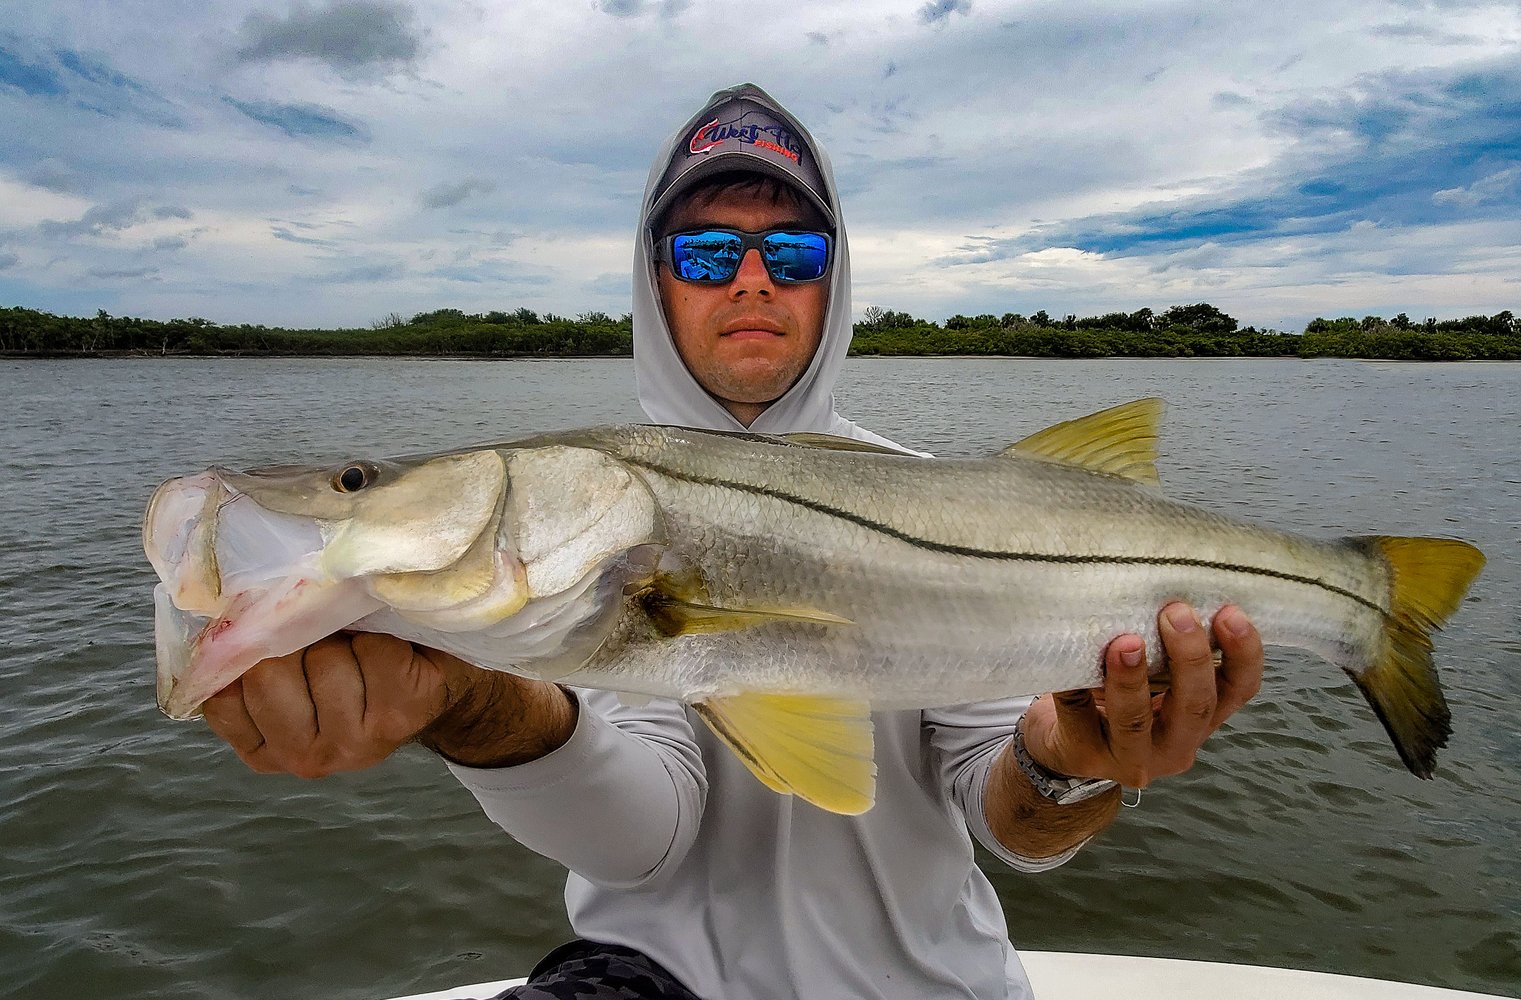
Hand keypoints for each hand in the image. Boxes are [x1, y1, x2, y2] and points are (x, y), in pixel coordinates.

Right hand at [202, 632, 482, 777]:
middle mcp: (302, 757)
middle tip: (328, 648)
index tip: (281, 647)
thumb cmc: (352, 664)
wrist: (434, 680)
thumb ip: (250, 654)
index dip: (251, 653)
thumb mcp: (289, 666)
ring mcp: (351, 746)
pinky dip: (383, 640)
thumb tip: (223, 613)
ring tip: (361, 654)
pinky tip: (394, 657)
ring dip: (345, 640)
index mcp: (263, 747)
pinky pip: (374, 652)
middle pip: (268, 672)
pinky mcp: (396, 720)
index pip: (223, 694)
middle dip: (298, 642)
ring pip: (323, 659)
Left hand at [1023, 603, 1263, 787]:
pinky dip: (1072, 686)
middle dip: (1190, 658)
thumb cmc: (1117, 696)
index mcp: (1200, 719)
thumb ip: (1167, 648)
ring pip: (1136, 721)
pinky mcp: (1084, 754)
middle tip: (1176, 612)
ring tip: (1125, 642)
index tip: (1232, 612)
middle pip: (1195, 707)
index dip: (1243, 654)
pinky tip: (1068, 657)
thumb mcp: (1154, 677)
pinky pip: (1076, 716)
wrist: (1064, 744)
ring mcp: (1129, 757)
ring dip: (1132, 679)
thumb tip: (1165, 583)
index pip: (1238, 690)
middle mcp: (1174, 745)